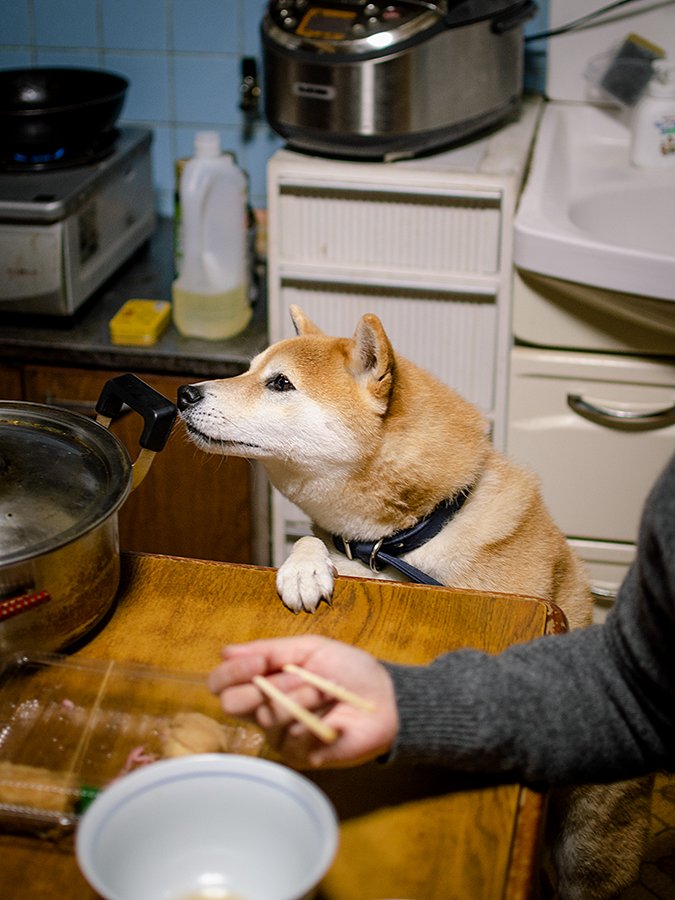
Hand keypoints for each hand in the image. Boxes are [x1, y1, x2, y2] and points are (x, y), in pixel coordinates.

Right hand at [207, 635, 398, 768]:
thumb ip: (270, 650)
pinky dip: (312, 719)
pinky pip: (291, 737)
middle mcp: (265, 709)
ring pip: (267, 717)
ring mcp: (280, 735)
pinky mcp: (300, 756)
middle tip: (292, 678)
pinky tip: (331, 715)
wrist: (384, 697)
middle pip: (232, 705)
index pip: (223, 683)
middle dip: (259, 687)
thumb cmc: (349, 670)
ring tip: (323, 690)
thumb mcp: (310, 648)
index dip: (231, 673)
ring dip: (299, 696)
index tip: (257, 662)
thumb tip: (226, 651)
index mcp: (264, 681)